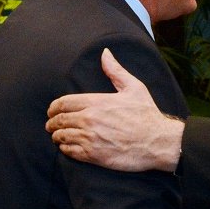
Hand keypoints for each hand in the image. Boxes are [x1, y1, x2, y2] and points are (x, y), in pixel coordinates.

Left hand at [45, 48, 183, 171]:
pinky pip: (70, 152)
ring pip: (62, 137)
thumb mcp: (134, 88)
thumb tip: (105, 53)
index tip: (52, 111)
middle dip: (52, 123)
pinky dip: (65, 149)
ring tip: (59, 137)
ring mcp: (90, 138)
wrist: (158, 142)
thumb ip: (115, 71)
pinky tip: (68, 147)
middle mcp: (89, 120)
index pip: (63, 103)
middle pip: (59, 120)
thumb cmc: (147, 115)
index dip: (53, 107)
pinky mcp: (93, 155)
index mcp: (96, 102)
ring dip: (58, 136)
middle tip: (51, 125)